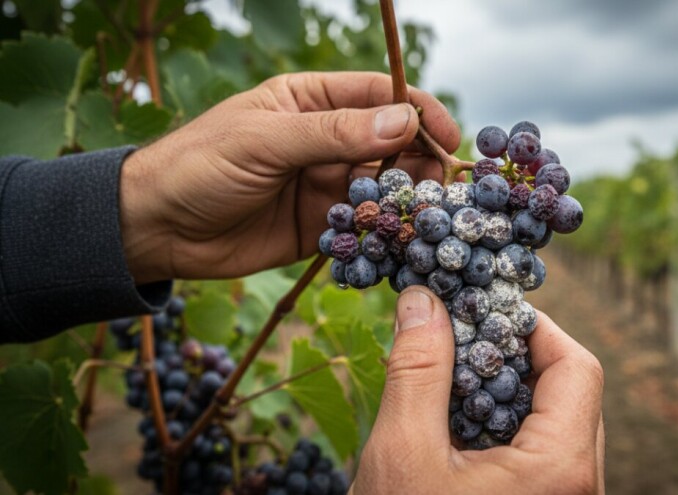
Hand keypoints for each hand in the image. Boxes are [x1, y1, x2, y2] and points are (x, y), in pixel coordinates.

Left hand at [119, 72, 459, 282]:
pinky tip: (402, 243)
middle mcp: (326, 141)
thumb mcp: (266, 140)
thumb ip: (335, 132)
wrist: (155, 228)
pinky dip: (384, 234)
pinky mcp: (320, 226)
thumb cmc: (200, 165)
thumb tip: (406, 121)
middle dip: (422, 161)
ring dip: (408, 200)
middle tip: (446, 186)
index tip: (449, 136)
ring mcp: (324, 184)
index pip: (380, 96)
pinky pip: (363, 227)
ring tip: (430, 217)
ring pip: (383, 187)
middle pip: (392, 143)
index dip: (418, 111)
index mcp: (311, 101)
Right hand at [355, 287, 604, 494]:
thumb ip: (416, 370)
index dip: (533, 327)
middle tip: (463, 340)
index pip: (577, 367)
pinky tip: (457, 428)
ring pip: (555, 427)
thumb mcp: (403, 453)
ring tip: (453, 381)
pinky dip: (503, 430)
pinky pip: (540, 458)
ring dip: (507, 393)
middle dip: (516, 358)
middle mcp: (579, 489)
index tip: (483, 312)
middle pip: (571, 394)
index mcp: (562, 470)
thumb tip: (422, 300)